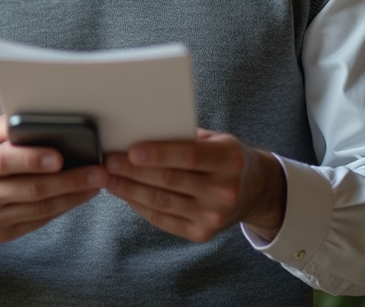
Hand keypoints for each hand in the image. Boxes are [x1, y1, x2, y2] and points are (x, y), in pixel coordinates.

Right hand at [0, 115, 108, 252]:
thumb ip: (7, 126)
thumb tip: (42, 121)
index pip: (3, 161)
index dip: (32, 159)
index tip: (60, 156)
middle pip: (29, 189)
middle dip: (68, 180)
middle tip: (96, 171)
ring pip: (38, 209)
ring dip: (72, 196)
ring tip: (95, 183)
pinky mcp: (0, 234)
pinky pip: (37, 221)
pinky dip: (61, 208)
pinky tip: (78, 196)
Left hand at [103, 129, 285, 242]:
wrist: (255, 191)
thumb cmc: (226, 157)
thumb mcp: (217, 140)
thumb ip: (185, 136)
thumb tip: (139, 130)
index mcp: (230, 160)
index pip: (189, 156)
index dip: (158, 154)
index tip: (130, 150)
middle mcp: (224, 190)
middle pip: (170, 180)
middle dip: (134, 171)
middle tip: (108, 161)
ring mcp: (214, 216)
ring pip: (162, 202)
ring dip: (129, 190)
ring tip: (109, 178)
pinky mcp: (202, 234)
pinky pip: (162, 220)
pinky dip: (139, 206)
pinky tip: (125, 194)